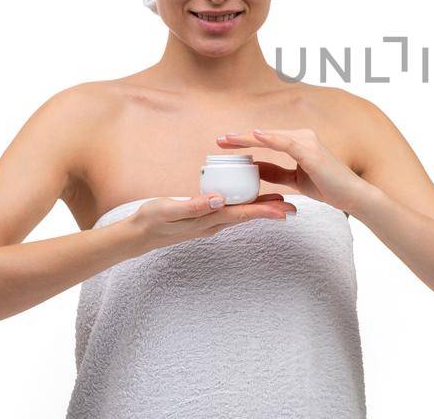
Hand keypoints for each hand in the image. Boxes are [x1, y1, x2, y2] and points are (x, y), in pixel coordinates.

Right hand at [126, 192, 296, 252]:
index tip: (284, 209)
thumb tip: (219, 200)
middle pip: (247, 215)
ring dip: (261, 208)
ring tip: (283, 202)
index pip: (241, 213)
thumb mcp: (168, 210)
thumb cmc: (152, 220)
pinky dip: (245, 205)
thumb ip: (193, 206)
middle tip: (294, 207)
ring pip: (241, 213)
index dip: (264, 209)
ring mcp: (210, 222)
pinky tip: (252, 197)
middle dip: (271, 210)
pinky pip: (231, 211)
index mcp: (208, 220)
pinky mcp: (206, 218)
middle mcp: (214, 223)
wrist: (139, 234)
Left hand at [217, 129, 372, 213]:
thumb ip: (277, 173)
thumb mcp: (295, 180)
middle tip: (219, 141)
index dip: (245, 141)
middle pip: (266, 135)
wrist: (352, 196)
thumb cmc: (328, 187)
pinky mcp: (311, 151)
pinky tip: (255, 136)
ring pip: (272, 137)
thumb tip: (256, 169)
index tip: (224, 144)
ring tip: (228, 140)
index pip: (267, 139)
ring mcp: (308, 142)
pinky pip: (286, 143)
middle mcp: (303, 137)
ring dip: (248, 138)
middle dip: (241, 138)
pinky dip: (270, 139)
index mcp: (299, 142)